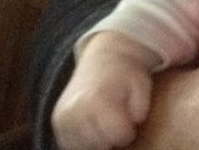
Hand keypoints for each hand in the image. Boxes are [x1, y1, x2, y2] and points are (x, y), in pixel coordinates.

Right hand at [52, 31, 159, 149]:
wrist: (103, 58)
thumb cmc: (126, 73)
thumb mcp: (141, 83)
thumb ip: (141, 107)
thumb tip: (132, 124)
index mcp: (96, 99)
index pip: (119, 135)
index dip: (129, 130)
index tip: (130, 117)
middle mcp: (74, 110)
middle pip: (102, 145)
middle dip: (113, 135)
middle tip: (116, 115)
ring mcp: (62, 119)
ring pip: (87, 148)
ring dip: (99, 139)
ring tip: (105, 118)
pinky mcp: (57, 125)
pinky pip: (74, 146)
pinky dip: (86, 139)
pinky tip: (94, 123)